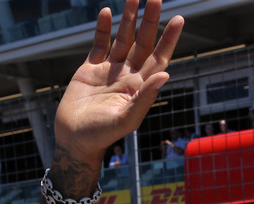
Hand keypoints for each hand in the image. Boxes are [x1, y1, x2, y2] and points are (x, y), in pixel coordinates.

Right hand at [52, 0, 184, 164]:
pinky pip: (99, 44)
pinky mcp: (90, 69)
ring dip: (128, 18)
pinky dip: (103, 29)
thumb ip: (145, 98)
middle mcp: (127, 75)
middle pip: (143, 42)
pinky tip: (107, 13)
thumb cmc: (102, 136)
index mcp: (140, 87)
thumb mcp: (126, 120)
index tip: (179, 19)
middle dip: (150, 20)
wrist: (74, 140)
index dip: (169, 39)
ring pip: (122, 39)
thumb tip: (165, 75)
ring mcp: (109, 70)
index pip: (159, 58)